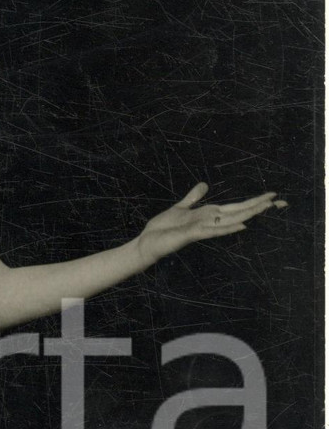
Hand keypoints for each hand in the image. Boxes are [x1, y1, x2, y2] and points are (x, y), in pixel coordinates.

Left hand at [136, 182, 286, 267]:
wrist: (148, 242)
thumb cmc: (163, 228)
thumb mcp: (180, 208)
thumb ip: (193, 198)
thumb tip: (205, 185)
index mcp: (208, 214)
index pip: (236, 207)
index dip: (254, 201)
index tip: (272, 196)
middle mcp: (209, 222)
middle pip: (239, 212)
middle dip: (258, 206)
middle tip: (280, 201)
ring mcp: (203, 229)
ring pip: (230, 221)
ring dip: (249, 214)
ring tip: (267, 208)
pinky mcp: (192, 235)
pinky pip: (213, 230)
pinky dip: (227, 228)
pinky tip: (242, 225)